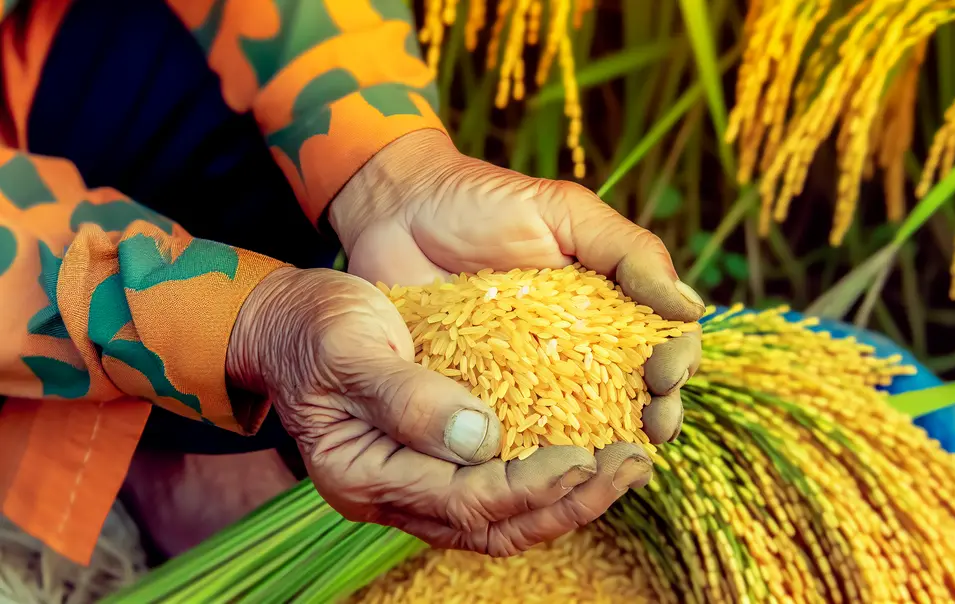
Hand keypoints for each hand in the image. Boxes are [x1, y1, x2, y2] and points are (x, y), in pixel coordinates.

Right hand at [226, 267, 655, 555]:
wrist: (285, 321)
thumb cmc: (312, 327)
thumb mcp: (351, 349)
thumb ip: (409, 398)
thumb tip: (483, 438)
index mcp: (366, 474)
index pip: (465, 500)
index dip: (530, 485)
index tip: (587, 454)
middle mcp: (393, 495)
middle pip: (495, 526)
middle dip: (569, 502)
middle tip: (631, 464)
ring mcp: (414, 484)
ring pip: (503, 518)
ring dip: (568, 497)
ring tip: (628, 462)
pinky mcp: (433, 462)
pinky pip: (497, 488)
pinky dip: (545, 478)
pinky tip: (589, 447)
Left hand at [329, 129, 705, 444]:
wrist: (396, 212)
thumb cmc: (482, 201)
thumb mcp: (563, 211)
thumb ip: (627, 250)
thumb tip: (690, 307)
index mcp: (606, 305)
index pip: (662, 343)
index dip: (676, 363)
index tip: (667, 374)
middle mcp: (575, 349)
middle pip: (632, 393)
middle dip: (653, 414)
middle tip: (654, 427)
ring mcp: (528, 378)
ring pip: (579, 424)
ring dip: (604, 444)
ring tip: (611, 456)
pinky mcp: (478, 397)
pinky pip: (512, 434)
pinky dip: (533, 454)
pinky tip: (544, 469)